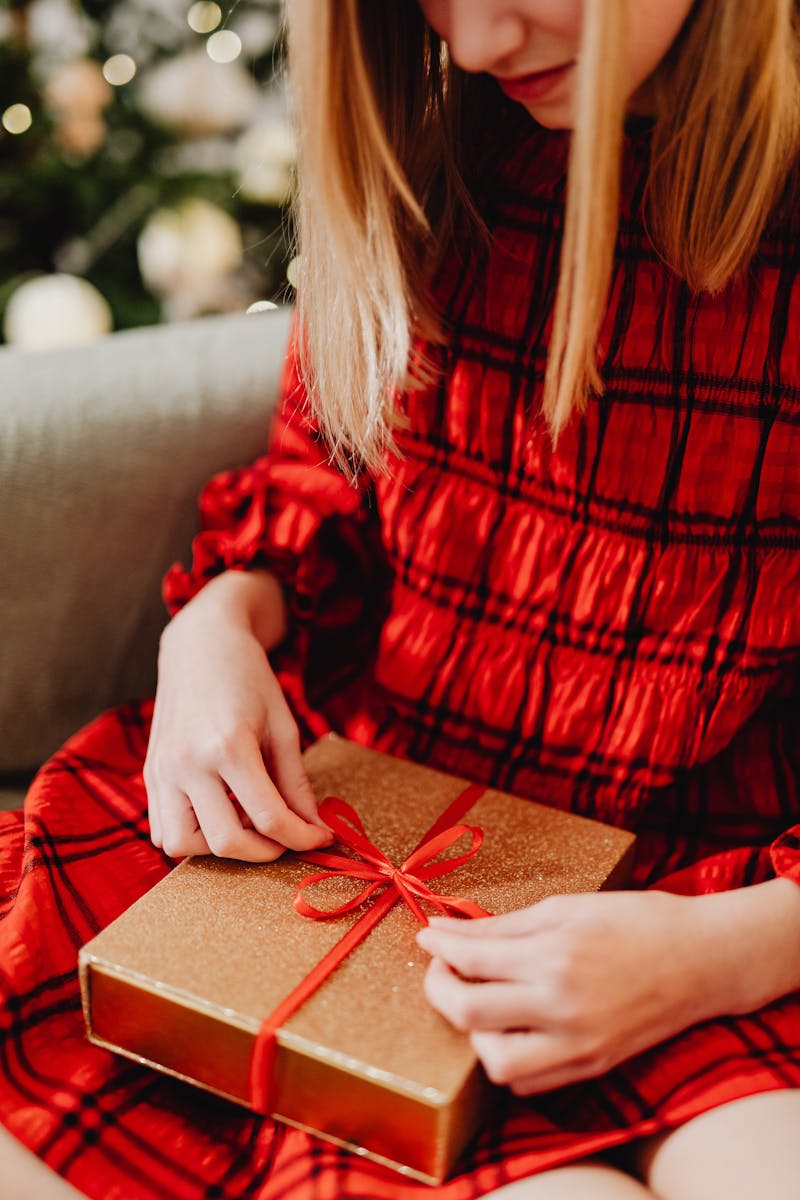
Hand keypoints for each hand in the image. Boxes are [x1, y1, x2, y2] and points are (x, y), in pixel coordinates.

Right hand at [144, 573, 331, 861]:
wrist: (201, 644)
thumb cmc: (249, 679)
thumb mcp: (283, 725)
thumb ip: (295, 782)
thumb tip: (312, 827)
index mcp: (229, 745)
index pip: (269, 817)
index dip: (302, 837)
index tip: (320, 838)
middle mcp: (189, 762)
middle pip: (225, 842)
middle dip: (264, 852)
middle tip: (285, 838)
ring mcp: (163, 769)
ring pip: (181, 844)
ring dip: (218, 848)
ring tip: (246, 824)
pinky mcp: (151, 772)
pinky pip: (162, 828)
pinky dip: (190, 836)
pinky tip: (218, 814)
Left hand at [417, 890, 722, 1094]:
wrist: (702, 960)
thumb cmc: (636, 921)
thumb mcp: (566, 908)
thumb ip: (504, 926)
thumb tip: (448, 930)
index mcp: (556, 956)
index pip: (472, 959)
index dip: (439, 947)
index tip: (427, 936)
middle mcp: (563, 1007)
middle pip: (469, 1014)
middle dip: (439, 989)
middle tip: (442, 969)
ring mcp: (578, 1044)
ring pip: (495, 1061)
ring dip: (474, 1032)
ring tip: (482, 1001)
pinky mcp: (591, 1066)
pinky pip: (528, 1080)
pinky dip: (506, 1058)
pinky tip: (511, 1027)